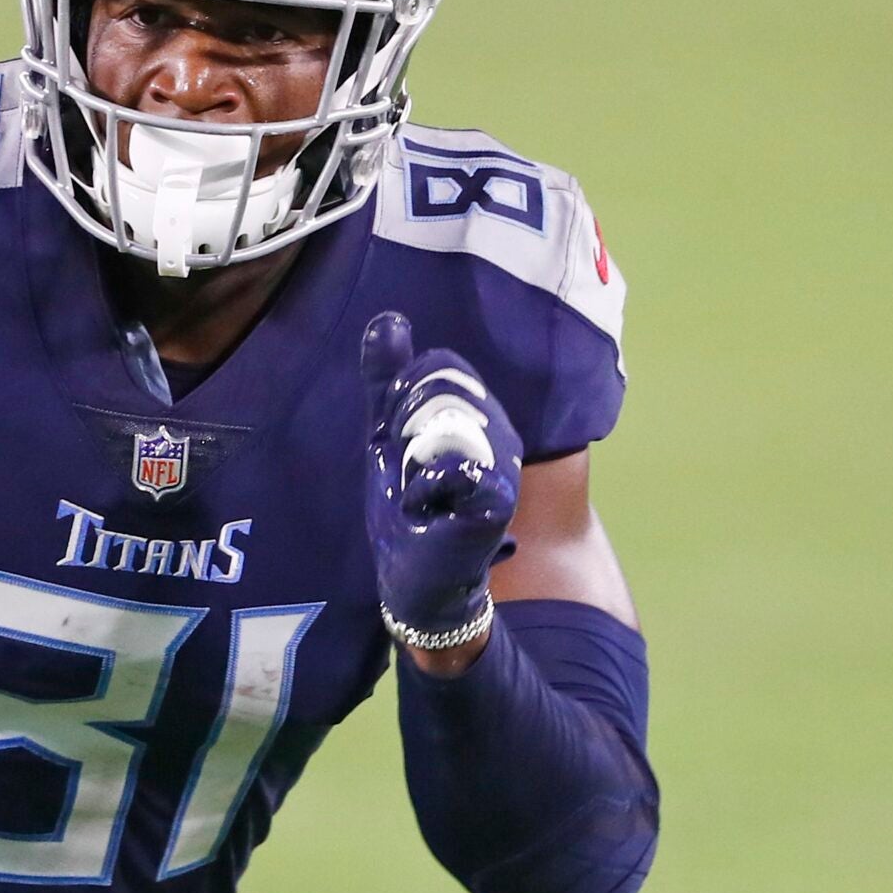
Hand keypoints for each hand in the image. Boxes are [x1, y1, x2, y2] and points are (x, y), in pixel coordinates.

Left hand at [361, 311, 523, 639]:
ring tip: (420, 494)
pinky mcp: (498, 498)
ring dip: (409, 465)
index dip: (402, 398)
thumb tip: (389, 319)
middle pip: (437, 387)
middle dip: (402, 430)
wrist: (412, 572)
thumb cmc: (408, 503)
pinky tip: (430, 514)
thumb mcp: (388, 431)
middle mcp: (500, 429)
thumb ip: (388, 378)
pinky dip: (421, 491)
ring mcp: (504, 462)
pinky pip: (449, 465)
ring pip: (439, 424)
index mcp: (477, 408)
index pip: (437, 365)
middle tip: (409, 473)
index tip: (398, 440)